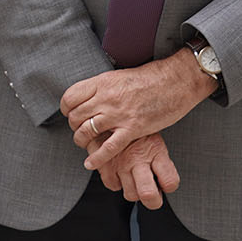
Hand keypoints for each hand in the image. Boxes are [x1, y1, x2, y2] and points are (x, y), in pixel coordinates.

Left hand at [60, 50, 215, 170]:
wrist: (175, 81)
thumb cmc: (149, 78)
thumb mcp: (118, 76)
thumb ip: (101, 88)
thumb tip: (88, 97)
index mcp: (101, 83)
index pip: (70, 97)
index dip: (66, 108)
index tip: (69, 113)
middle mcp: (106, 98)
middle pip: (76, 116)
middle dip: (73, 125)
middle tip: (78, 129)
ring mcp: (118, 114)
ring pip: (87, 131)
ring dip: (81, 140)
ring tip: (83, 143)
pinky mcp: (132, 129)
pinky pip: (109, 147)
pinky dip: (97, 158)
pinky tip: (90, 164)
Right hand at [93, 132, 180, 209]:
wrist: (108, 113)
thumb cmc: (134, 128)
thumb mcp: (154, 137)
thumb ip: (160, 159)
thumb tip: (165, 182)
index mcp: (155, 151)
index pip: (170, 182)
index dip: (168, 186)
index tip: (164, 182)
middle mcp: (138, 159)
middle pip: (148, 195)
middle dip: (153, 201)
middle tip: (152, 195)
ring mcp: (120, 163)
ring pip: (131, 194)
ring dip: (133, 190)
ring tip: (134, 178)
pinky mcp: (103, 163)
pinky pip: (112, 186)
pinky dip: (116, 182)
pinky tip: (119, 172)